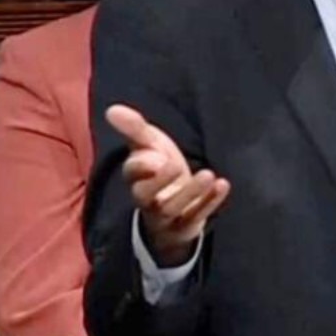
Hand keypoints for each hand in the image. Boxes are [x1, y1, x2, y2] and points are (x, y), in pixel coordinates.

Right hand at [107, 104, 230, 266]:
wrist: (174, 206)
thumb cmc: (158, 169)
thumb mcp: (148, 145)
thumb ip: (133, 128)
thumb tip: (112, 109)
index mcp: (136, 177)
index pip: (131, 172)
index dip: (140, 164)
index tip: (153, 152)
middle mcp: (147, 198)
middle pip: (145, 194)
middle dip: (159, 180)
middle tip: (174, 164)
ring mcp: (166, 216)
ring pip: (172, 208)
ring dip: (191, 192)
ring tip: (208, 174)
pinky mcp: (185, 226)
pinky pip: (196, 217)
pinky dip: (210, 202)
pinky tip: (222, 185)